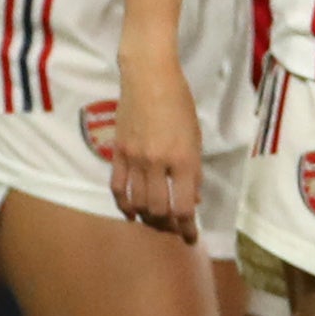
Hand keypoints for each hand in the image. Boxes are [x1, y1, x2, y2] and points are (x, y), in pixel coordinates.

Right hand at [108, 54, 205, 241]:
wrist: (149, 78)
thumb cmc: (180, 104)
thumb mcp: (196, 137)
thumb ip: (194, 171)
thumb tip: (193, 200)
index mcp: (184, 159)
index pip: (184, 206)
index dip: (188, 228)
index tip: (191, 237)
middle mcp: (159, 163)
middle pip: (159, 210)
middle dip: (168, 226)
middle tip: (173, 230)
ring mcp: (135, 159)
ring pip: (138, 203)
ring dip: (147, 219)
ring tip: (155, 223)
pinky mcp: (117, 153)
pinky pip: (117, 188)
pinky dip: (124, 205)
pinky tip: (131, 212)